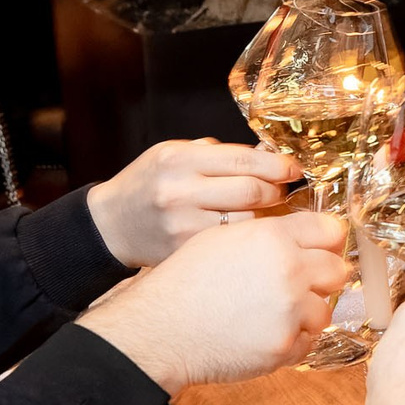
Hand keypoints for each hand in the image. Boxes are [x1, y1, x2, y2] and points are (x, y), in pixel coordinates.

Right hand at [76, 212, 349, 391]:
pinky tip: (264, 333)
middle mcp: (288, 269)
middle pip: (338, 269)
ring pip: (325, 309)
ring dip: (307, 313)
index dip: (328, 241)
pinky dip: (292, 341)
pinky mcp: (285, 345)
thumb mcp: (222, 239)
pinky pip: (308, 342)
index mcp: (272, 237)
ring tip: (274, 314)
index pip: (329, 230)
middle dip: (323, 277)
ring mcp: (289, 310)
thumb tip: (302, 236)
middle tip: (302, 286)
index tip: (325, 250)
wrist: (161, 329)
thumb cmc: (185, 283)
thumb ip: (266, 234)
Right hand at [89, 138, 300, 267]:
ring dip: (266, 218)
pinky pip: (231, 245)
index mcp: (179, 159)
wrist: (111, 224)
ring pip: (246, 222)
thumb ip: (218, 155)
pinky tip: (249, 236)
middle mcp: (179, 191)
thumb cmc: (148, 184)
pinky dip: (247, 240)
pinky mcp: (185, 251)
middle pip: (251, 191)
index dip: (277, 164)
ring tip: (267, 213)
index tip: (293, 168)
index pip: (243, 160)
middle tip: (282, 191)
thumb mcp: (174, 154)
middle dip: (276, 191)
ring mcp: (182, 225)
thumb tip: (267, 153)